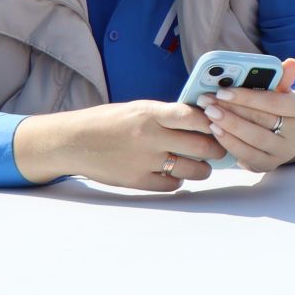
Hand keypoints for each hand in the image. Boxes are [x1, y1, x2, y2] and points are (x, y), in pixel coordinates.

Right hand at [14, 99, 225, 190]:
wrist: (72, 141)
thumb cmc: (108, 121)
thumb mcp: (139, 108)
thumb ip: (168, 115)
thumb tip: (204, 119)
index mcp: (151, 114)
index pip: (193, 117)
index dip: (214, 121)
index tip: (222, 123)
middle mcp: (149, 137)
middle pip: (201, 146)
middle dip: (217, 149)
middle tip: (220, 148)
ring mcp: (143, 161)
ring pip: (192, 169)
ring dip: (203, 169)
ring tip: (202, 165)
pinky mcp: (136, 181)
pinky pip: (171, 185)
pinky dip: (178, 181)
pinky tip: (176, 174)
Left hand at [197, 58, 294, 170]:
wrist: (290, 137)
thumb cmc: (281, 109)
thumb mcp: (284, 92)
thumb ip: (281, 79)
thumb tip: (289, 63)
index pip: (274, 102)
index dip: (247, 97)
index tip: (222, 91)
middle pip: (261, 121)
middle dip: (231, 110)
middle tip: (208, 102)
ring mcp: (284, 152)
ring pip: (253, 139)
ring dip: (228, 126)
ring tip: (209, 115)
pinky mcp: (269, 165)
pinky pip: (247, 155)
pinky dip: (229, 143)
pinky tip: (215, 131)